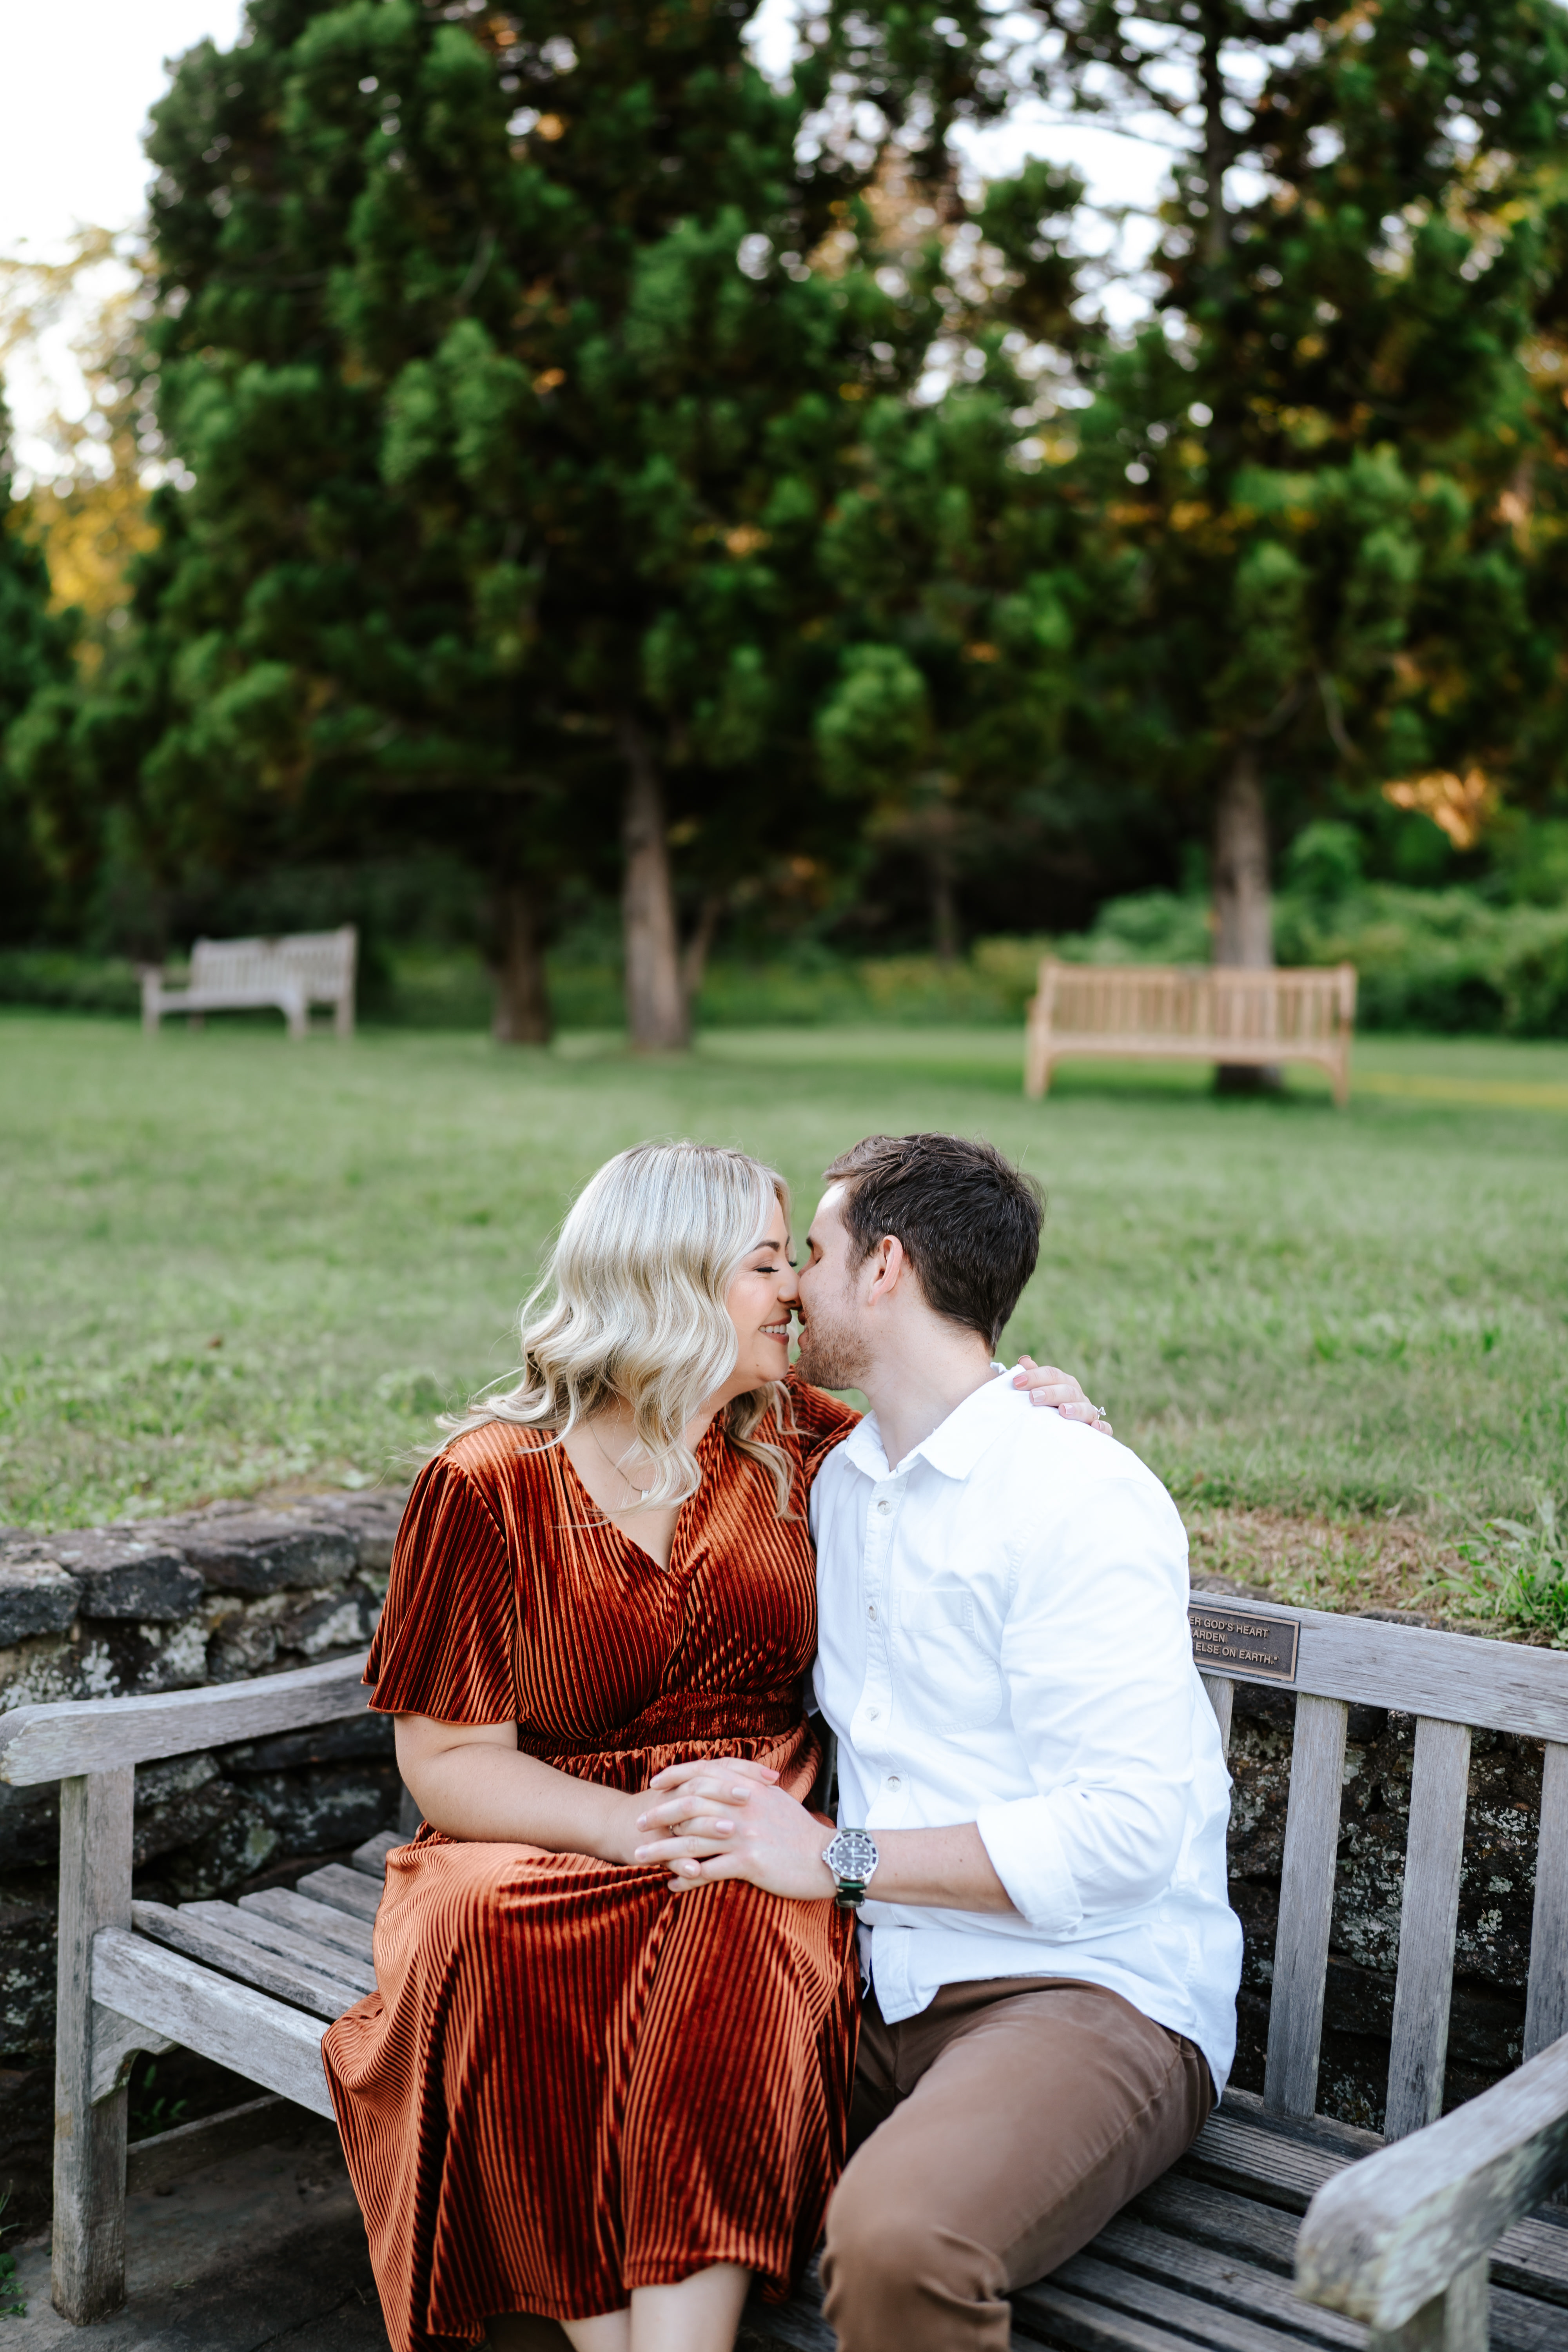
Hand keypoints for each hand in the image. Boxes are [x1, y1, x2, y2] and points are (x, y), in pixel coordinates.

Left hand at [634, 1756, 832, 1900]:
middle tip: (638, 1825)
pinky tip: (671, 1884)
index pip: (704, 1772)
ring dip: (661, 1851)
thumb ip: (748, 1786)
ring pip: (690, 1840)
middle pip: (689, 1805)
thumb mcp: (775, 1799)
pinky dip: (685, 1877)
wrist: (828, 1858)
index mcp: (749, 1787)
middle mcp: (743, 1806)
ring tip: (639, 1859)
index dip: (675, 1776)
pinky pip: (707, 1870)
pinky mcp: (749, 1862)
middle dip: (659, 1815)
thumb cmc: (799, 1832)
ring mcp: (744, 1834)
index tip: (654, 1784)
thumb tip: (723, 1781)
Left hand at [1011, 1355, 1111, 1436]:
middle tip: (1033, 1397)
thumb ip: (1031, 1378)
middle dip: (1051, 1392)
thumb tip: (1024, 1360)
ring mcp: (1088, 1413)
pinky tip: (1095, 1427)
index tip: (1017, 1382)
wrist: (1055, 1433)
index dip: (1035, 1376)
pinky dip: (1103, 1427)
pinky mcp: (1097, 1431)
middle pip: (1067, 1390)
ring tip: (1062, 1411)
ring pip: (1086, 1408)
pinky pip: (1106, 1429)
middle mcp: (1077, 1396)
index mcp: (1063, 1383)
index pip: (1052, 1375)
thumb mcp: (1034, 1392)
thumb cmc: (1042, 1409)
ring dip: (1075, 1408)